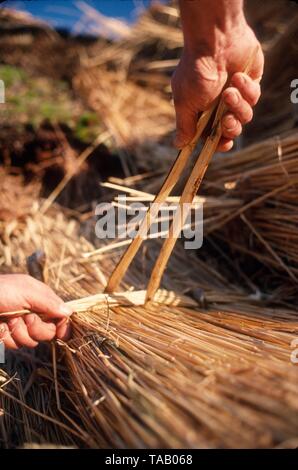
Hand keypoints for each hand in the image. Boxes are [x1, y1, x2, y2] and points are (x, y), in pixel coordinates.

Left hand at [0, 274, 72, 349]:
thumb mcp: (27, 291)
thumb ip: (49, 302)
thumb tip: (69, 312)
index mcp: (40, 298)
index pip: (60, 315)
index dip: (62, 326)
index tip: (62, 335)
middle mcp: (32, 312)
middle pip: (47, 332)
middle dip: (37, 328)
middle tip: (26, 318)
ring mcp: (19, 324)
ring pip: (30, 341)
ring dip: (18, 332)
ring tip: (7, 320)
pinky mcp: (6, 336)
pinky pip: (14, 345)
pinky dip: (6, 337)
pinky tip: (0, 327)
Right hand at [171, 22, 263, 150]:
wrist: (215, 41)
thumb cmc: (196, 72)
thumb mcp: (185, 103)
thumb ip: (185, 126)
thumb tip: (177, 145)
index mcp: (201, 111)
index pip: (213, 136)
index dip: (219, 143)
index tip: (223, 143)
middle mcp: (218, 105)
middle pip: (231, 130)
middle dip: (231, 128)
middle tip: (227, 120)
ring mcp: (235, 94)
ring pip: (245, 115)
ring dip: (238, 106)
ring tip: (229, 91)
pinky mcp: (250, 83)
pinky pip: (254, 97)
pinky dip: (247, 89)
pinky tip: (238, 76)